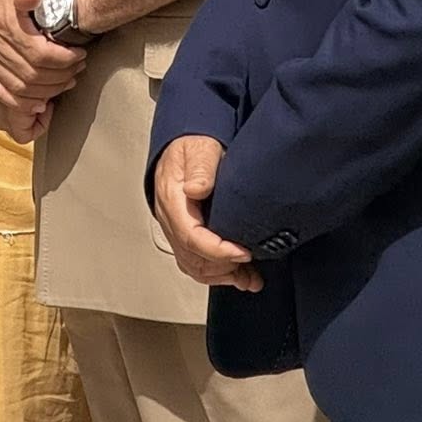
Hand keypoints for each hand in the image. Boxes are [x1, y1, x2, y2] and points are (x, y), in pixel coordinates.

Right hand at [0, 0, 84, 120]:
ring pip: (18, 88)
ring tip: (66, 81)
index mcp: (2, 22)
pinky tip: (38, 103)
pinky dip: (19, 103)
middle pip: (31, 75)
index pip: (38, 55)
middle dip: (60, 76)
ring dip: (46, 91)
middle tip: (78, 69)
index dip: (64, 60)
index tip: (80, 55)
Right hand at [152, 136, 260, 290]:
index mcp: (172, 199)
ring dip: (221, 275)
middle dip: (222, 267)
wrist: (187, 144)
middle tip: (251, 265)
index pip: (190, 236)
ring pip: (192, 265)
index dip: (218, 251)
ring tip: (248, 277)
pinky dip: (216, 274)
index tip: (244, 253)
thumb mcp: (201, 149)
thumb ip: (201, 168)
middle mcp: (170, 218)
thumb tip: (196, 189)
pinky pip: (195, 262)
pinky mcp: (185, 233)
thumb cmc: (194, 146)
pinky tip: (238, 277)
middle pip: (191, 257)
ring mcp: (176, 228)